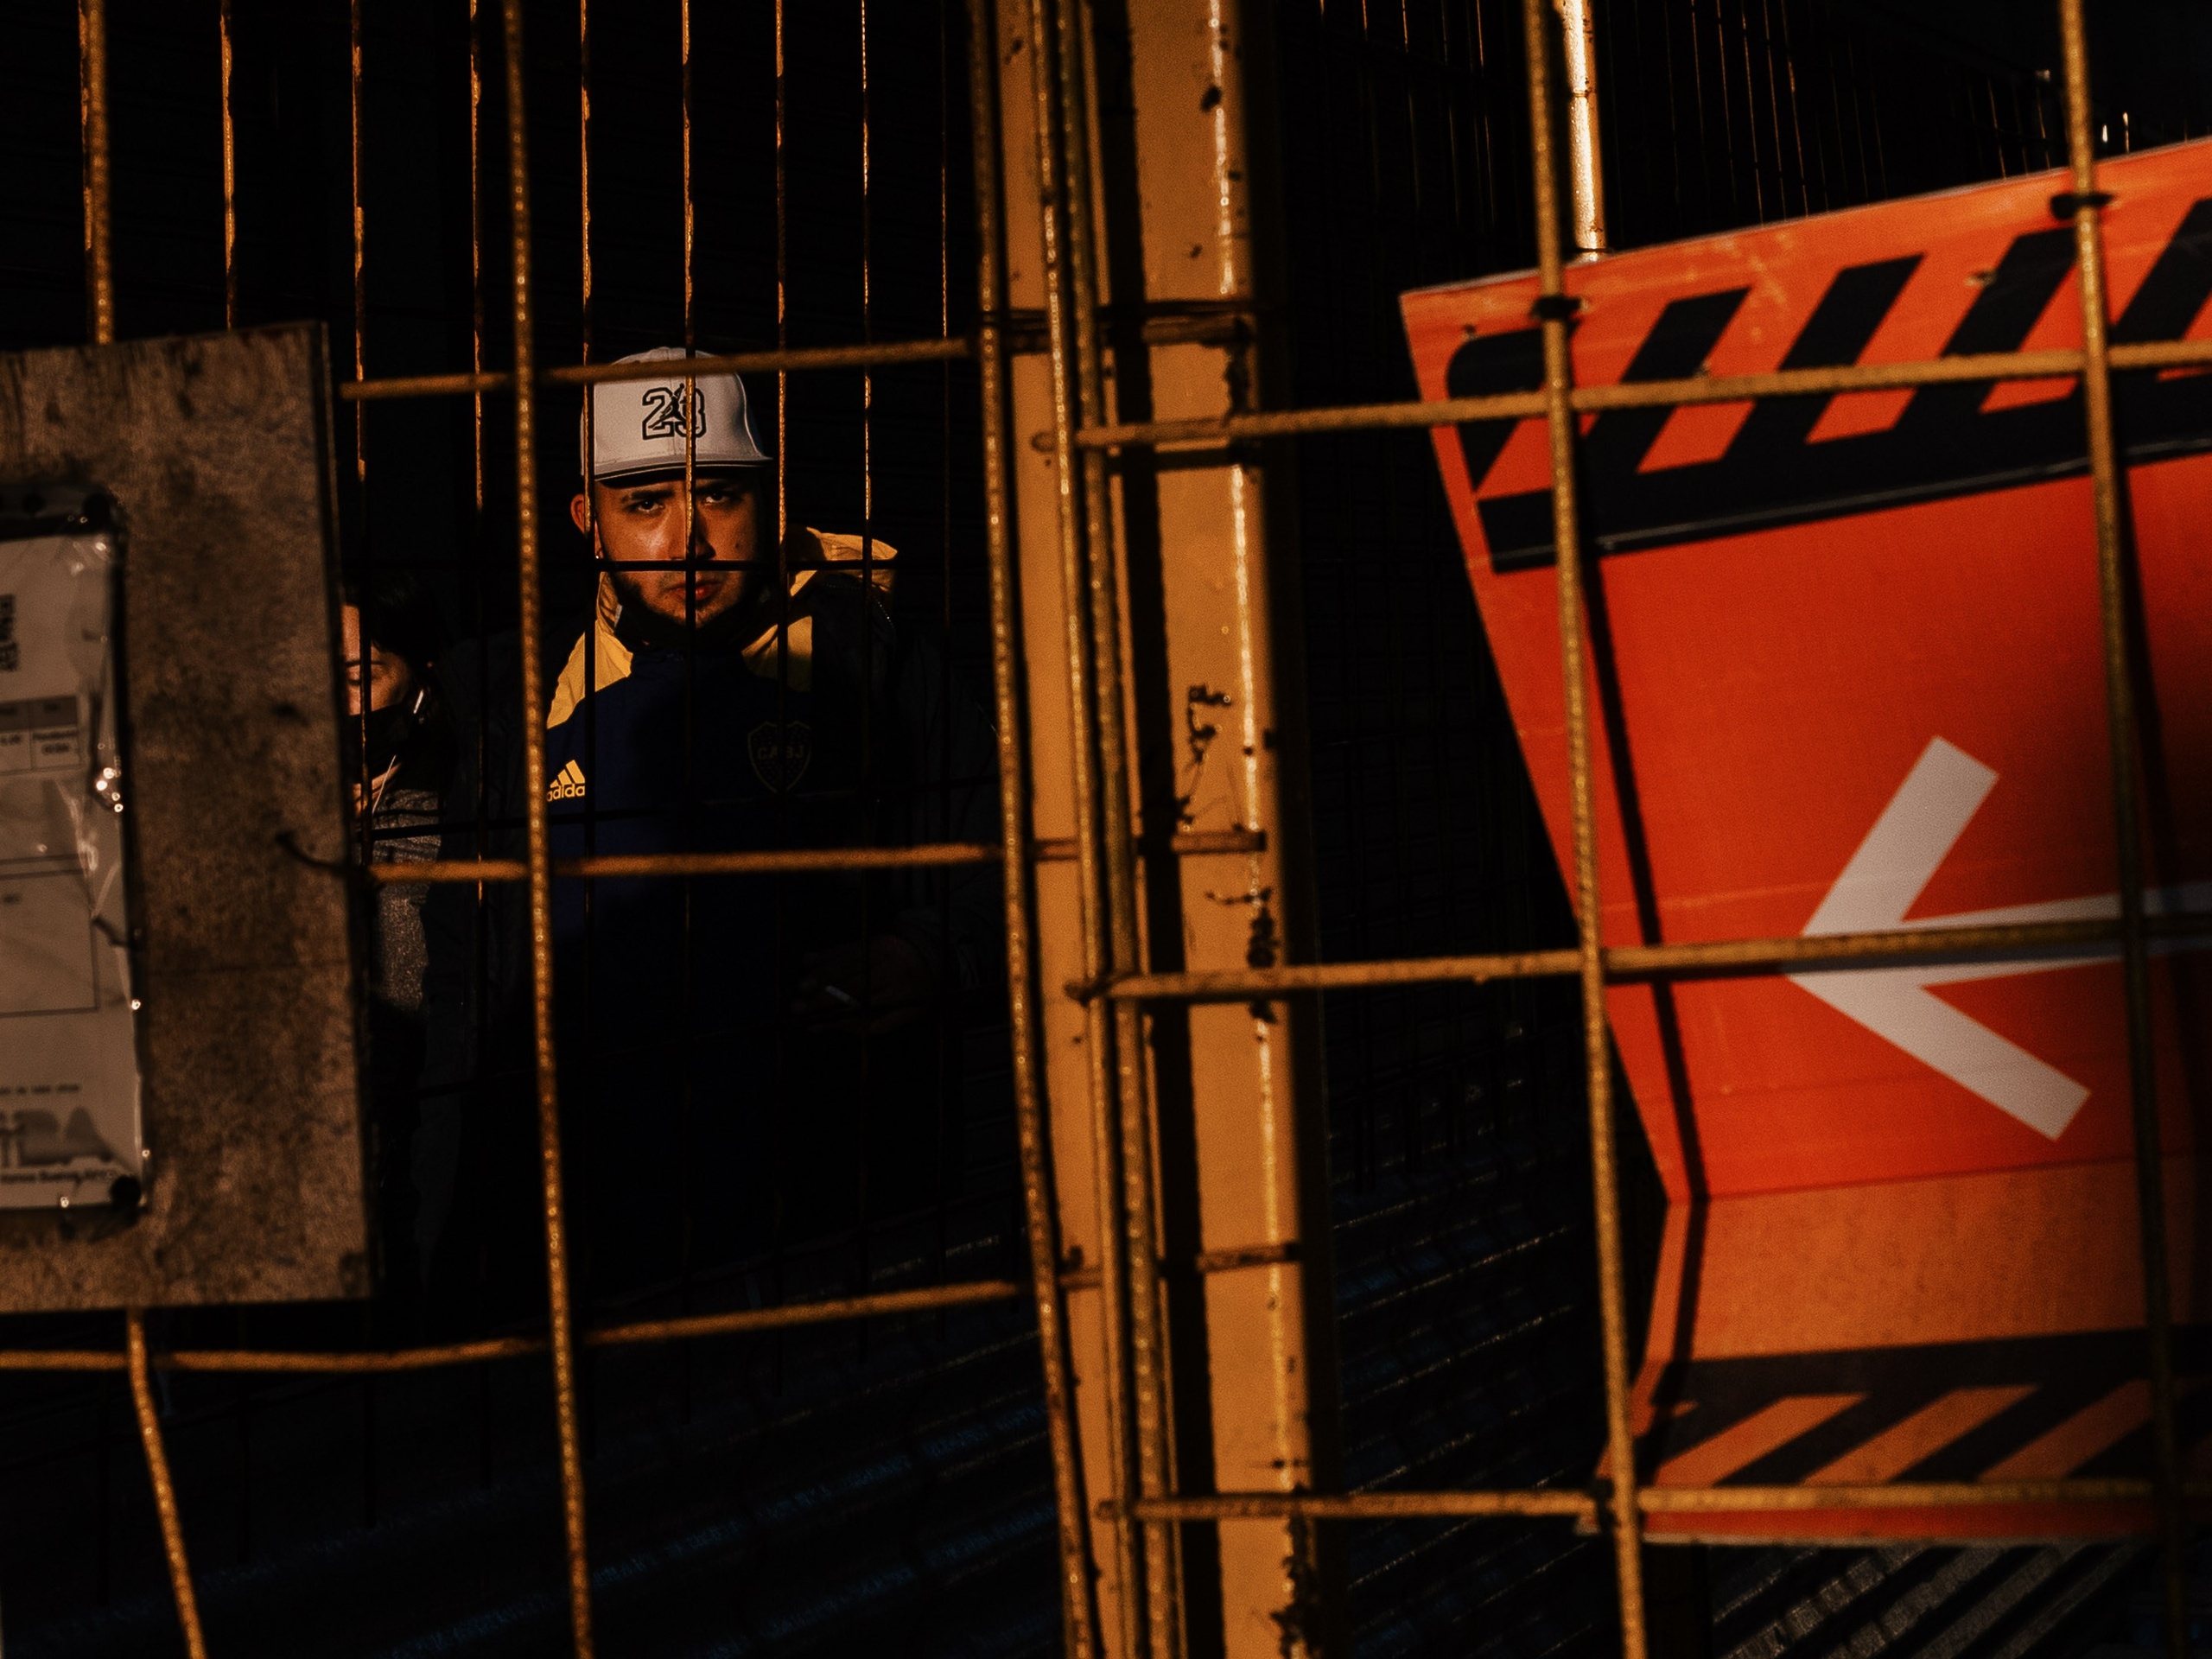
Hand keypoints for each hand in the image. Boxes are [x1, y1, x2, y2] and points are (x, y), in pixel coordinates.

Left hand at [791, 934, 935, 1033]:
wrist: (936, 966)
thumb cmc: (894, 954)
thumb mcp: (869, 946)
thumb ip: (837, 954)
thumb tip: (805, 961)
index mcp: (885, 948)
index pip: (850, 963)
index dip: (825, 975)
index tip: (802, 985)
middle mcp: (896, 971)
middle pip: (855, 988)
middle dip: (823, 1000)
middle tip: (797, 1008)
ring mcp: (904, 994)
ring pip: (865, 1009)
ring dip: (834, 1018)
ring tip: (810, 1023)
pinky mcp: (910, 1012)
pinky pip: (879, 1025)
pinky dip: (854, 1027)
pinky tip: (834, 1028)